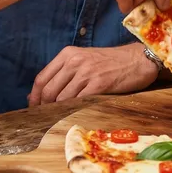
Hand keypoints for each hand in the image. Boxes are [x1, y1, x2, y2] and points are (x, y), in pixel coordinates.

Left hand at [28, 44, 157, 105]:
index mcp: (68, 54)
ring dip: (58, 111)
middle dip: (43, 106)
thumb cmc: (110, 62)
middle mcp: (75, 61)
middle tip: (44, 117)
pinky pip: (78, 101)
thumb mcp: (84, 60)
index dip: (34, 96)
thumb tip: (39, 94)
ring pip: (61, 98)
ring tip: (59, 118)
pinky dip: (73, 110)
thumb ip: (64, 73)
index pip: (42, 77)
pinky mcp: (99, 84)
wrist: (137, 60)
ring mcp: (87, 72)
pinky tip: (74, 114)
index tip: (33, 107)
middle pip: (48, 90)